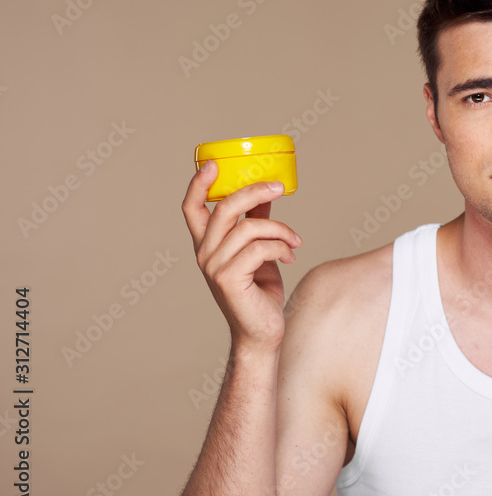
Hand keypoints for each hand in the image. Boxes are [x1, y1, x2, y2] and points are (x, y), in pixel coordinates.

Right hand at [181, 160, 301, 351]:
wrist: (262, 332)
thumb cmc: (260, 292)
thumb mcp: (259, 250)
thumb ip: (257, 222)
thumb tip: (267, 192)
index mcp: (207, 244)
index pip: (191, 207)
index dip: (198, 183)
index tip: (214, 163)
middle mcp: (204, 253)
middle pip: (224, 208)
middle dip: (254, 191)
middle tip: (279, 186)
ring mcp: (214, 267)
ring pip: (249, 227)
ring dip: (280, 229)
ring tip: (295, 241)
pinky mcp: (229, 279)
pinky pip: (259, 247)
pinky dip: (280, 247)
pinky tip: (290, 256)